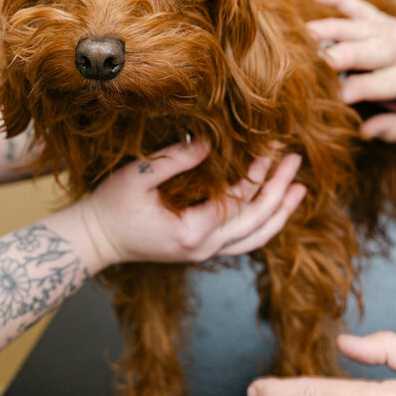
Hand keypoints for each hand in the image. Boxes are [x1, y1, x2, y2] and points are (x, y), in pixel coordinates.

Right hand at [76, 140, 306, 267]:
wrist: (95, 240)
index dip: (256, 175)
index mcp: (191, 231)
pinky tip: (274, 207)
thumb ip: (176, 159)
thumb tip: (210, 142)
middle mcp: (204, 248)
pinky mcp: (201, 250)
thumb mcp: (138, 176)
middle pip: (256, 222)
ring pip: (255, 238)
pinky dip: (264, 225)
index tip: (270, 150)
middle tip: (296, 162)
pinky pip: (243, 240)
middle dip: (279, 191)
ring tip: (300, 189)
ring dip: (280, 213)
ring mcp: (204, 253)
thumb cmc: (111, 206)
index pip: (237, 201)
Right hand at [306, 0, 395, 141]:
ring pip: (358, 26)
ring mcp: (389, 29)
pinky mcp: (379, 18)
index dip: (362, 89)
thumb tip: (365, 131)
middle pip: (370, 49)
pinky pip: (356, 4)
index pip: (386, 82)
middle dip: (346, 53)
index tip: (339, 98)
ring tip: (305, 33)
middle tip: (323, 60)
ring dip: (332, 28)